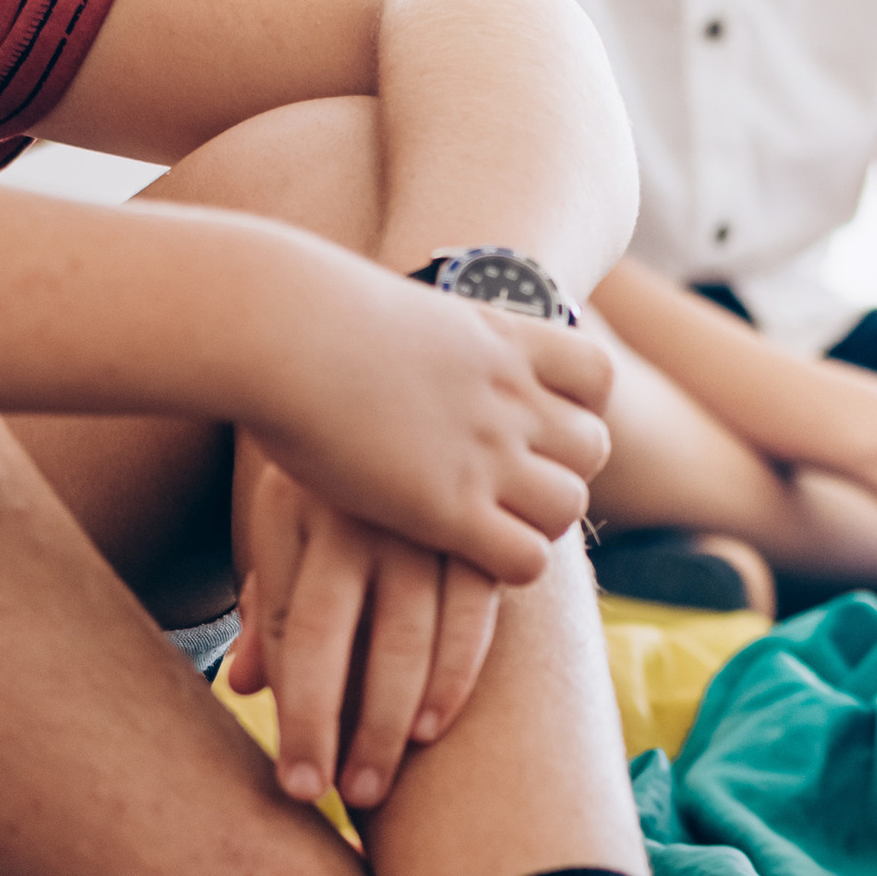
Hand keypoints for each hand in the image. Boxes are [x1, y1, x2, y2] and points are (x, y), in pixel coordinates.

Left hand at [228, 465, 498, 805]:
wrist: (392, 383)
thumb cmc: (327, 481)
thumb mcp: (284, 527)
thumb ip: (267, 604)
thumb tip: (241, 686)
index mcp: (290, 507)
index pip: (287, 627)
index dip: (295, 712)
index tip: (298, 784)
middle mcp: (354, 513)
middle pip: (336, 639)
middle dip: (334, 730)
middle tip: (336, 798)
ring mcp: (421, 517)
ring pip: (410, 638)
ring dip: (392, 721)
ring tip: (374, 786)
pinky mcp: (479, 526)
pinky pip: (473, 615)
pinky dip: (455, 676)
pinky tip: (429, 730)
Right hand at [250, 278, 612, 582]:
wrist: (280, 332)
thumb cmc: (305, 317)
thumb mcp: (393, 312)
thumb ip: (424, 343)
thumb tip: (402, 349)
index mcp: (501, 339)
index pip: (596, 376)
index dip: (575, 406)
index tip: (530, 421)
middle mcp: (509, 395)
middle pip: (591, 447)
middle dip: (558, 470)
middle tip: (502, 484)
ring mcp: (486, 452)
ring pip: (568, 506)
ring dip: (536, 522)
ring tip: (482, 525)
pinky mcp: (450, 508)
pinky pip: (528, 558)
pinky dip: (507, 563)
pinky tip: (459, 552)